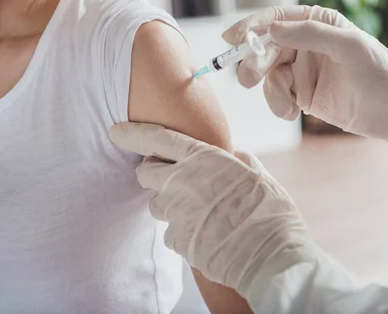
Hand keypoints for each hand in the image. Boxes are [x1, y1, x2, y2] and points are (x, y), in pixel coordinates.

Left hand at [109, 122, 314, 297]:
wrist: (271, 256)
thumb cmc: (270, 212)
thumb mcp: (258, 173)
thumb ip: (237, 159)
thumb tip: (230, 155)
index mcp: (204, 158)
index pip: (157, 138)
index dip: (132, 133)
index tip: (115, 131)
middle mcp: (183, 181)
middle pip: (145, 172)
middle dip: (152, 173)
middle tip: (171, 180)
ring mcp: (177, 212)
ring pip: (156, 204)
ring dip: (170, 205)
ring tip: (200, 213)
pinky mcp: (176, 239)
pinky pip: (170, 231)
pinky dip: (183, 231)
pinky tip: (206, 234)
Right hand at [224, 5, 387, 164]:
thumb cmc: (379, 72)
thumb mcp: (348, 46)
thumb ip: (310, 34)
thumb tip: (273, 30)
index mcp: (317, 22)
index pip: (276, 18)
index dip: (251, 26)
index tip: (231, 38)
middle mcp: (304, 43)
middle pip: (264, 48)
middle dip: (254, 64)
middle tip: (248, 80)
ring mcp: (300, 69)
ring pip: (266, 75)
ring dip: (270, 91)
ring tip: (287, 105)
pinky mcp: (299, 93)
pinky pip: (275, 95)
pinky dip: (278, 105)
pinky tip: (294, 113)